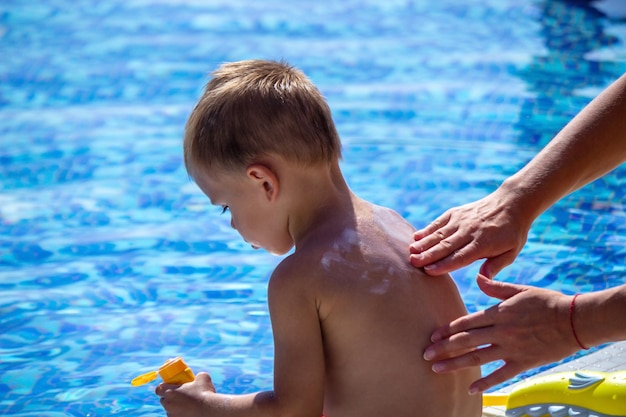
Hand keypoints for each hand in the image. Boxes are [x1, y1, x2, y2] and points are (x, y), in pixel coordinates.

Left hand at [156, 372, 216, 416]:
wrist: (209, 411)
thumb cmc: (204, 394)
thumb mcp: (203, 378)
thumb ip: (197, 376)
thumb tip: (198, 376)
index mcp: (170, 392)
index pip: (158, 389)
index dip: (163, 387)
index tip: (169, 386)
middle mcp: (168, 404)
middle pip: (163, 400)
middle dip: (170, 398)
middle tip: (180, 395)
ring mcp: (172, 415)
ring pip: (170, 410)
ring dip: (176, 407)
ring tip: (188, 405)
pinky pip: (177, 416)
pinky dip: (181, 414)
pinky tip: (190, 412)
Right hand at [409, 191, 529, 276]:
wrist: (512, 202)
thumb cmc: (512, 232)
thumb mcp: (511, 252)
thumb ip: (495, 266)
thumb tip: (482, 280)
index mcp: (483, 244)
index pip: (460, 257)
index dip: (444, 264)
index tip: (429, 271)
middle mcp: (470, 231)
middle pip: (446, 246)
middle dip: (428, 255)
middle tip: (413, 262)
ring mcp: (461, 220)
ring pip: (440, 234)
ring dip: (424, 242)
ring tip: (411, 251)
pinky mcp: (455, 213)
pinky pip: (439, 222)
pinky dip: (427, 229)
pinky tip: (416, 236)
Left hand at [422, 275, 579, 392]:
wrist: (574, 320)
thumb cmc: (546, 302)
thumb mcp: (519, 290)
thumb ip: (495, 287)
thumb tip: (477, 277)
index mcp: (497, 314)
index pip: (466, 322)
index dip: (447, 330)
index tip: (432, 336)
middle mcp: (500, 332)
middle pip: (465, 341)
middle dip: (443, 348)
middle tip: (426, 354)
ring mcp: (511, 348)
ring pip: (477, 358)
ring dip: (455, 364)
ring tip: (437, 369)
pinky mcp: (523, 362)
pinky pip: (501, 375)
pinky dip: (486, 383)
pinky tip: (471, 389)